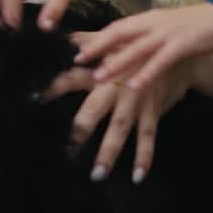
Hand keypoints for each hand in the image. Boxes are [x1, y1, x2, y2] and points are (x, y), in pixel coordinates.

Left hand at [44, 33, 194, 183]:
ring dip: (108, 152)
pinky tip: (138, 176)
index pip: (72, 79)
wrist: (177, 54)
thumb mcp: (115, 41)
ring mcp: (135, 101)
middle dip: (81, 128)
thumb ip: (88, 41)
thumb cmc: (141, 49)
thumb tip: (62, 36)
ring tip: (96, 174)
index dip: (54, 89)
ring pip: (119, 128)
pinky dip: (144, 156)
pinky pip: (148, 136)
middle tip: (68, 149)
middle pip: (94, 109)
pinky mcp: (153, 110)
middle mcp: (116, 86)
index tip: (35, 101)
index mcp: (103, 70)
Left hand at [73, 3, 212, 90]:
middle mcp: (155, 23)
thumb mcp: (169, 32)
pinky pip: (162, 59)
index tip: (77, 51)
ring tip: (99, 77)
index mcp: (150, 19)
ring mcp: (169, 32)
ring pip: (138, 47)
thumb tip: (129, 51)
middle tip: (78, 62)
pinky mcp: (185, 43)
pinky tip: (135, 85)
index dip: (97, 38)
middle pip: (120, 33)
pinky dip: (148, 72)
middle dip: (98, 47)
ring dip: (117, 62)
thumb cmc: (199, 27)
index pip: (118, 27)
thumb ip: (150, 40)